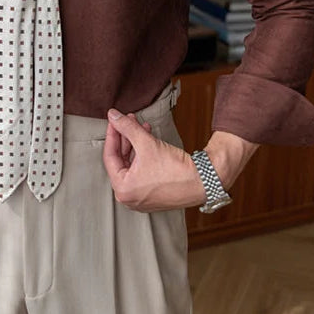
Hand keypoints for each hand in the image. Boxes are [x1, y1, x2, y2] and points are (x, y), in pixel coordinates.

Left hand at [102, 110, 259, 211]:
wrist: (203, 181)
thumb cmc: (175, 168)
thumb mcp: (146, 142)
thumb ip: (127, 127)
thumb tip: (112, 115)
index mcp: (123, 189)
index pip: (110, 156)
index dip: (112, 134)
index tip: (114, 120)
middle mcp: (128, 197)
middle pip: (121, 161)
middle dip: (126, 137)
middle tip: (128, 120)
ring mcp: (140, 198)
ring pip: (132, 165)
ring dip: (135, 144)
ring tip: (141, 126)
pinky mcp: (152, 195)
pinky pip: (141, 172)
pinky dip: (143, 156)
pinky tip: (148, 139)